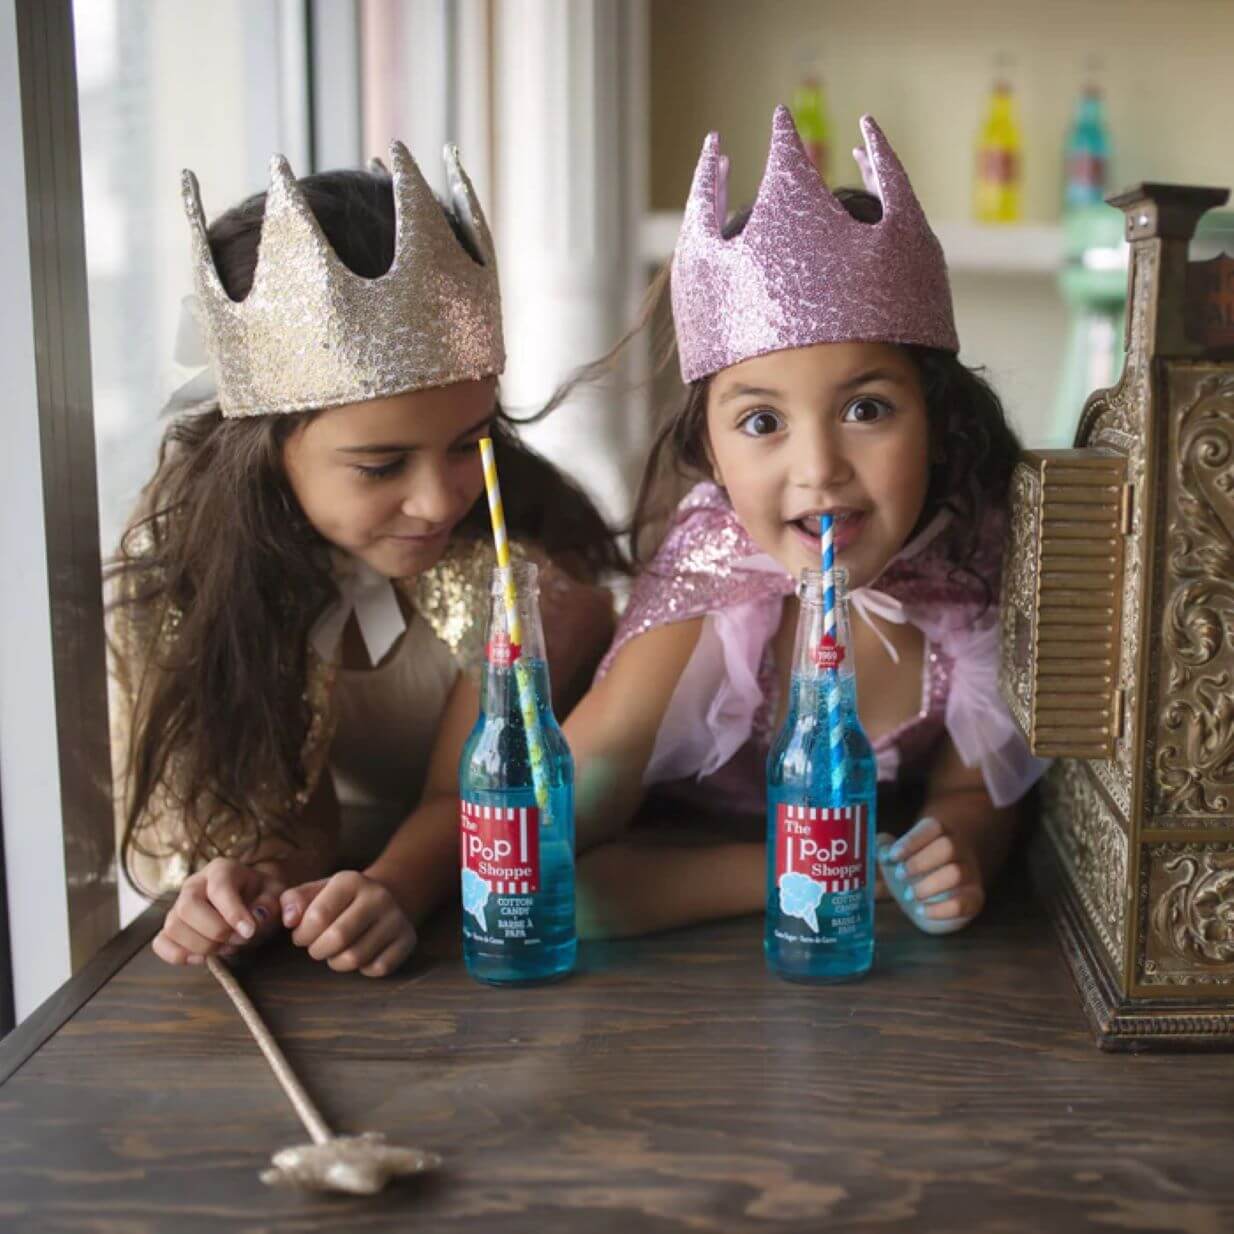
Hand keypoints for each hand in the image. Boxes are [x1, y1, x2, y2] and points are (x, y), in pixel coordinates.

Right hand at [153, 858, 283, 965]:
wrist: (251, 899)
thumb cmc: (261, 895)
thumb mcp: (275, 894)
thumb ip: (270, 904)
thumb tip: (255, 919)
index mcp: (221, 870)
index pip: (218, 888)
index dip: (232, 912)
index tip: (249, 932)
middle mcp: (194, 884)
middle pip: (188, 906)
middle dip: (215, 930)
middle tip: (239, 940)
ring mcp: (177, 905)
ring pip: (173, 927)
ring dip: (202, 945)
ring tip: (227, 947)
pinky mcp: (170, 927)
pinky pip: (160, 943)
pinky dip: (179, 955)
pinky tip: (204, 957)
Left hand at [279, 871, 415, 976]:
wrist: (386, 896)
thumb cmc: (340, 899)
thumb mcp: (315, 892)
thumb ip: (293, 901)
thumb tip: (289, 920)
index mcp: (351, 881)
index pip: (318, 916)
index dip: (302, 935)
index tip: (302, 935)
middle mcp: (378, 896)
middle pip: (338, 938)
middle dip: (318, 951)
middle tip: (317, 948)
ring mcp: (396, 918)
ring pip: (356, 958)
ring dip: (337, 962)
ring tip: (336, 952)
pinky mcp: (408, 939)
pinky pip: (378, 968)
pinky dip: (363, 969)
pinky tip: (362, 954)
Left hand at [878, 817, 984, 931]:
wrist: (935, 896)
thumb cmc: (913, 870)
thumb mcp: (896, 859)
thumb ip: (883, 849)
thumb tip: (879, 845)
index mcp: (939, 834)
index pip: (933, 827)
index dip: (912, 840)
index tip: (892, 856)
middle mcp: (959, 850)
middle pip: (948, 847)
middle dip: (920, 862)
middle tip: (899, 876)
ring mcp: (969, 874)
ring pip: (957, 873)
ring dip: (928, 885)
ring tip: (909, 895)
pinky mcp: (974, 899)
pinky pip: (964, 903)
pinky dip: (940, 909)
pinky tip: (921, 910)